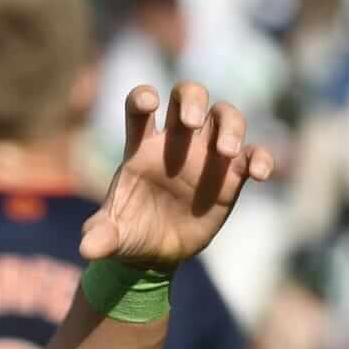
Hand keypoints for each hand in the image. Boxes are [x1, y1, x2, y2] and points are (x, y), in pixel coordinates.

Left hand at [80, 84, 274, 266]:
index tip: (150, 102)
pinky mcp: (231, 175)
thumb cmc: (129, 232)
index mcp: (141, 147)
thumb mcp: (111, 237)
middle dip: (191, 98)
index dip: (144, 97)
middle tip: (191, 121)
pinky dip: (261, 158)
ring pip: (224, 116)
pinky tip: (260, 174)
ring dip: (230, 125)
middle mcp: (176, 142)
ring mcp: (206, 154)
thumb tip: (87, 248)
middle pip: (188, 95)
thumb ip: (100, 236)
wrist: (155, 253)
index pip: (141, 108)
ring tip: (226, 152)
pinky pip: (252, 154)